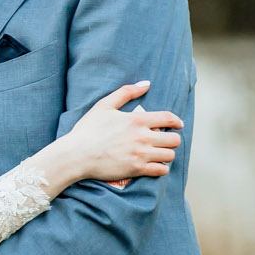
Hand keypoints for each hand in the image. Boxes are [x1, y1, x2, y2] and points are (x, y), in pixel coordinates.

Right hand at [60, 81, 182, 184]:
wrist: (76, 155)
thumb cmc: (88, 130)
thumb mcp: (104, 105)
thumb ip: (126, 92)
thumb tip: (146, 84)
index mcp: (137, 120)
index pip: (168, 118)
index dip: (177, 122)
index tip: (178, 125)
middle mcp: (142, 137)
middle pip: (174, 140)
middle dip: (172, 140)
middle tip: (165, 141)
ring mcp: (140, 154)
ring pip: (169, 155)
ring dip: (166, 154)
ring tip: (159, 153)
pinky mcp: (136, 169)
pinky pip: (161, 170)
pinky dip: (161, 168)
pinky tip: (154, 165)